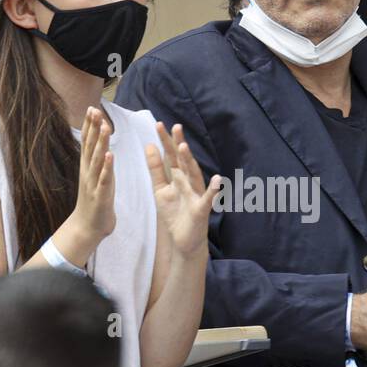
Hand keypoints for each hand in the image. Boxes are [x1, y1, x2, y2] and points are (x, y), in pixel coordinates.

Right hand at [61, 106, 115, 255]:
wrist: (87, 228)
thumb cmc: (94, 202)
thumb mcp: (95, 178)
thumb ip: (97, 162)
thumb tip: (101, 147)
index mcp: (88, 167)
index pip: (88, 142)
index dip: (90, 126)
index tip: (92, 108)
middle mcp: (88, 172)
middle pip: (91, 146)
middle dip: (93, 128)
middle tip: (94, 109)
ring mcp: (93, 183)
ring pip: (97, 159)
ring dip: (101, 143)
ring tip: (104, 127)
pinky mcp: (101, 195)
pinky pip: (104, 179)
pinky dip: (106, 167)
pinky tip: (110, 156)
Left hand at [147, 122, 220, 256]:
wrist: (184, 241)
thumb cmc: (175, 214)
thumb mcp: (160, 189)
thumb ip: (156, 169)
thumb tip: (149, 145)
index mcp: (178, 178)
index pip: (172, 156)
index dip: (166, 141)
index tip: (158, 124)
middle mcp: (189, 183)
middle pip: (183, 161)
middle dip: (179, 145)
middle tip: (175, 127)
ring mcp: (196, 195)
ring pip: (194, 175)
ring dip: (190, 161)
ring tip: (184, 147)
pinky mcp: (202, 210)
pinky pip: (209, 199)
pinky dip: (213, 190)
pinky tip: (218, 180)